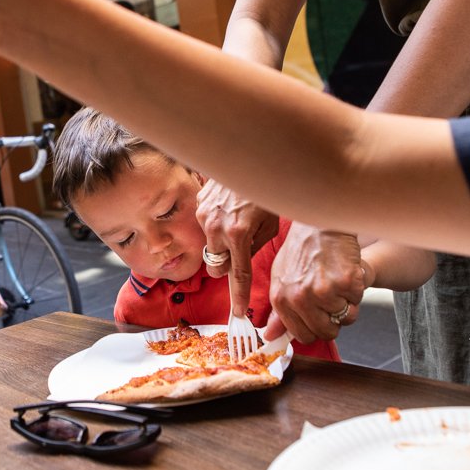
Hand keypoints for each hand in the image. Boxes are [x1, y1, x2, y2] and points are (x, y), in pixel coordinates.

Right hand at [195, 180, 278, 316]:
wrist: (251, 157)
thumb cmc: (266, 189)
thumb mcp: (270, 223)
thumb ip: (255, 247)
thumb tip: (244, 261)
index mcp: (238, 233)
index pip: (238, 274)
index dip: (239, 295)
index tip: (239, 312)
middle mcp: (216, 226)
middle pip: (216, 266)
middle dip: (227, 264)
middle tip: (241, 251)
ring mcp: (204, 214)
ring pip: (211, 245)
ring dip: (223, 242)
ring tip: (239, 220)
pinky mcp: (199, 204)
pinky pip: (207, 225)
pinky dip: (218, 223)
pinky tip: (231, 208)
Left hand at [263, 223, 367, 342]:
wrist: (320, 223)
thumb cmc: (301, 248)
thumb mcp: (280, 277)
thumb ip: (278, 310)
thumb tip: (271, 336)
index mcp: (282, 299)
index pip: (302, 335)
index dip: (313, 328)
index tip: (318, 317)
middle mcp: (301, 298)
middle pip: (326, 332)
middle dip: (332, 319)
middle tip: (331, 298)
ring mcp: (324, 292)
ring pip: (345, 318)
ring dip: (346, 304)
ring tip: (336, 281)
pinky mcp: (346, 283)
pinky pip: (358, 301)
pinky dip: (356, 291)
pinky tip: (345, 273)